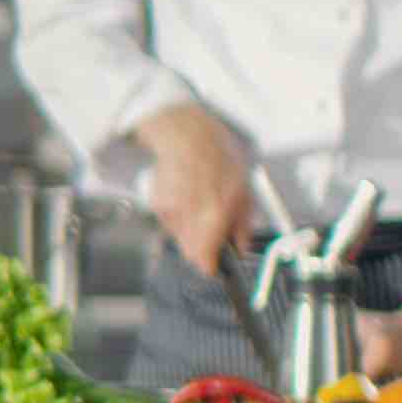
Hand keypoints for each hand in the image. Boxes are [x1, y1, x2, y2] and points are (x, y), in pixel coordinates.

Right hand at [134, 103, 255, 275]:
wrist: (187, 136)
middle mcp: (189, 215)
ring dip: (191, 230)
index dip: (210, 266)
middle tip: (212, 234)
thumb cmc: (219, 159)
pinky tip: (187, 197)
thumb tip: (241, 248)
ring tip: (200, 206)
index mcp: (214, 212)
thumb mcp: (244, 190)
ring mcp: (170, 210)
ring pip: (180, 237)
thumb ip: (242, 225)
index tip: (215, 266)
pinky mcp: (157, 204)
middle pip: (190, 253)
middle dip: (202, 248)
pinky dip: (179, 216)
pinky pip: (170, 222)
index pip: (203, 258)